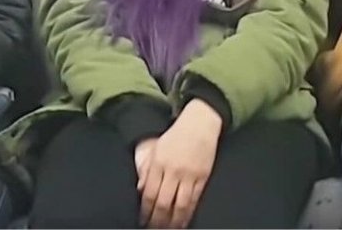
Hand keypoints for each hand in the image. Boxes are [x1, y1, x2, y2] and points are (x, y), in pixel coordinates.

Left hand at [139, 99, 222, 228]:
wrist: (201, 122)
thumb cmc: (177, 135)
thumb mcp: (157, 147)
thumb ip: (147, 168)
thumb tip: (139, 190)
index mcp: (159, 162)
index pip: (149, 194)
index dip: (145, 211)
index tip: (143, 220)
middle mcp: (173, 170)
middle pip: (163, 203)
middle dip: (157, 221)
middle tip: (154, 229)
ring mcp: (189, 174)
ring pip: (180, 205)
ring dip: (173, 222)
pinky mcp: (203, 176)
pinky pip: (194, 199)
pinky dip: (188, 213)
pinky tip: (184, 221)